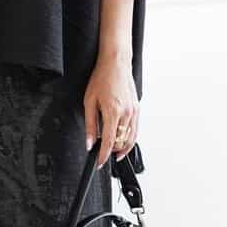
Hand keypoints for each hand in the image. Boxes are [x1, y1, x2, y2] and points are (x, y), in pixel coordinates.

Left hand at [84, 50, 138, 169]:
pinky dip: (129, 138)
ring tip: (113, 152)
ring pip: (131, 138)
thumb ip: (90, 124)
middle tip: (102, 154)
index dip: (103, 155)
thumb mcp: (89, 102)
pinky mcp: (137, 109)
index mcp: (113, 112)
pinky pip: (135, 129)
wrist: (116, 64)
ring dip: (122, 148)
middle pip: (121, 142)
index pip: (109, 141)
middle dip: (111, 151)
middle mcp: (126, 113)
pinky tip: (122, 141)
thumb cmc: (102, 78)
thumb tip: (89, 142)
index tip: (99, 162)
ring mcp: (134, 111)